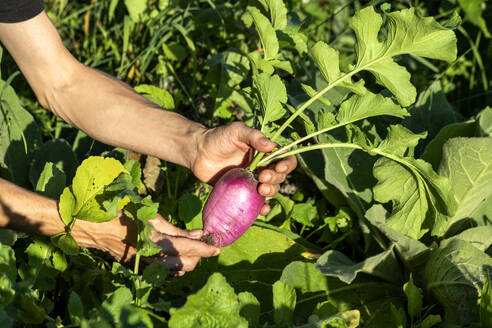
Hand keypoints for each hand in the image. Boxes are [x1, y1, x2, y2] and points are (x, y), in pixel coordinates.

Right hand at [73, 213, 219, 275]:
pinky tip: (178, 254)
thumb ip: (174, 228)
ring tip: (193, 247)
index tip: (218, 247)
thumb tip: (198, 234)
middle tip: (204, 244)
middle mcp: (150, 258)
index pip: (187, 249)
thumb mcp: (149, 216)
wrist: (92, 228)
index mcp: (153, 241)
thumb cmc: (121, 213)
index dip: (205, 249)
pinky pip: (165, 271)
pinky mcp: (139, 268)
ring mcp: (144, 265)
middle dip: (199, 255)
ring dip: (188, 260)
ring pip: (176, 269)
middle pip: (186, 263)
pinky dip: (176, 264)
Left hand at [191, 122, 296, 214]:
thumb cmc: (217, 138)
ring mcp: (253, 182)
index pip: (285, 158)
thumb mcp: (236, 131)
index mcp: (265, 152)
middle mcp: (262, 167)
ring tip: (261, 190)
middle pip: (280, 176)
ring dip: (271, 192)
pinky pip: (257, 203)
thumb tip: (271, 146)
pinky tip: (262, 210)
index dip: (287, 164)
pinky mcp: (242, 194)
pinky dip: (263, 208)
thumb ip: (253, 136)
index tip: (278, 167)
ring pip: (271, 190)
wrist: (198, 153)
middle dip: (275, 178)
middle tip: (261, 177)